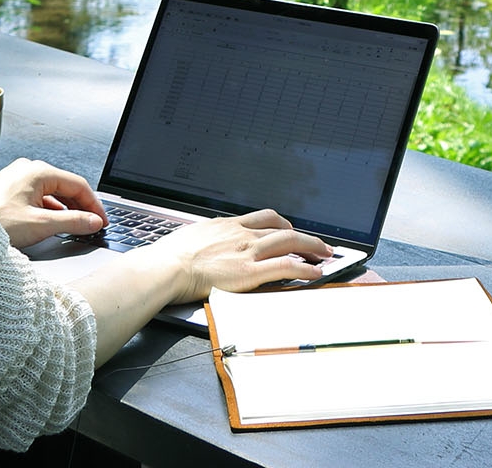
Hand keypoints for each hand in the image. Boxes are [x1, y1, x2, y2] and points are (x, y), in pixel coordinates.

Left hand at [0, 157, 106, 247]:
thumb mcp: (40, 225)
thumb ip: (72, 222)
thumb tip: (93, 222)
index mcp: (37, 171)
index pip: (77, 184)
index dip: (93, 204)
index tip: (102, 221)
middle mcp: (27, 169)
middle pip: (65, 186)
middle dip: (80, 206)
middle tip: (92, 225)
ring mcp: (16, 178)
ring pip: (51, 192)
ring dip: (65, 209)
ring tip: (75, 227)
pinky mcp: (8, 190)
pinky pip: (37, 196)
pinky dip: (49, 210)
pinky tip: (52, 223)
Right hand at [144, 209, 333, 301]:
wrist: (166, 267)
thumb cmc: (170, 256)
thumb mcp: (191, 237)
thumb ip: (206, 239)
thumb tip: (203, 244)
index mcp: (227, 225)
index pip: (263, 218)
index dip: (281, 224)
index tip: (289, 229)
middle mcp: (241, 234)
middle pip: (282, 228)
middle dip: (304, 236)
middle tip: (318, 244)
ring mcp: (247, 252)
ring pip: (289, 242)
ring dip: (312, 247)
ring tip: (325, 255)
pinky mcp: (249, 272)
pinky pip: (285, 267)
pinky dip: (305, 269)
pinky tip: (315, 273)